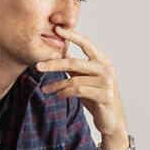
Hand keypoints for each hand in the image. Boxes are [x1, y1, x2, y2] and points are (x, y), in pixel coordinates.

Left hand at [37, 29, 128, 143]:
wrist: (112, 120)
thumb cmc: (96, 98)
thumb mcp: (85, 79)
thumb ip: (76, 67)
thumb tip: (59, 51)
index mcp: (102, 60)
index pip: (86, 43)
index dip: (71, 36)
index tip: (56, 29)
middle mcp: (107, 68)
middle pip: (74, 62)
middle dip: (54, 64)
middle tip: (38, 66)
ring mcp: (107, 82)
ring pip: (74, 79)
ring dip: (56, 85)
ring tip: (45, 89)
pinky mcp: (105, 96)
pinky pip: (79, 91)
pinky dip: (65, 92)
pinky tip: (59, 94)